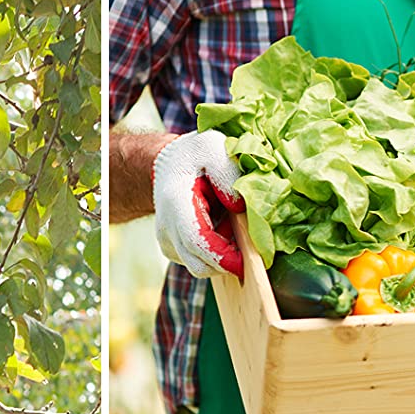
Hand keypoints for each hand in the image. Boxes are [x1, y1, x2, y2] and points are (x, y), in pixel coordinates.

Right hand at [151, 130, 245, 277]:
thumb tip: (239, 207)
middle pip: (199, 264)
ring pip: (201, 266)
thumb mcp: (213, 148)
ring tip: (229, 222)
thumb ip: (227, 173)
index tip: (247, 261)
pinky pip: (198, 261)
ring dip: (222, 254)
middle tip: (246, 237)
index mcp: (176, 203)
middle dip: (228, 260)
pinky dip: (214, 252)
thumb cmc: (194, 155)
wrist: (168, 165)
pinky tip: (219, 226)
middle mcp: (167, 229)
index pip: (197, 241)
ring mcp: (168, 243)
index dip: (223, 256)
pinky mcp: (173, 250)